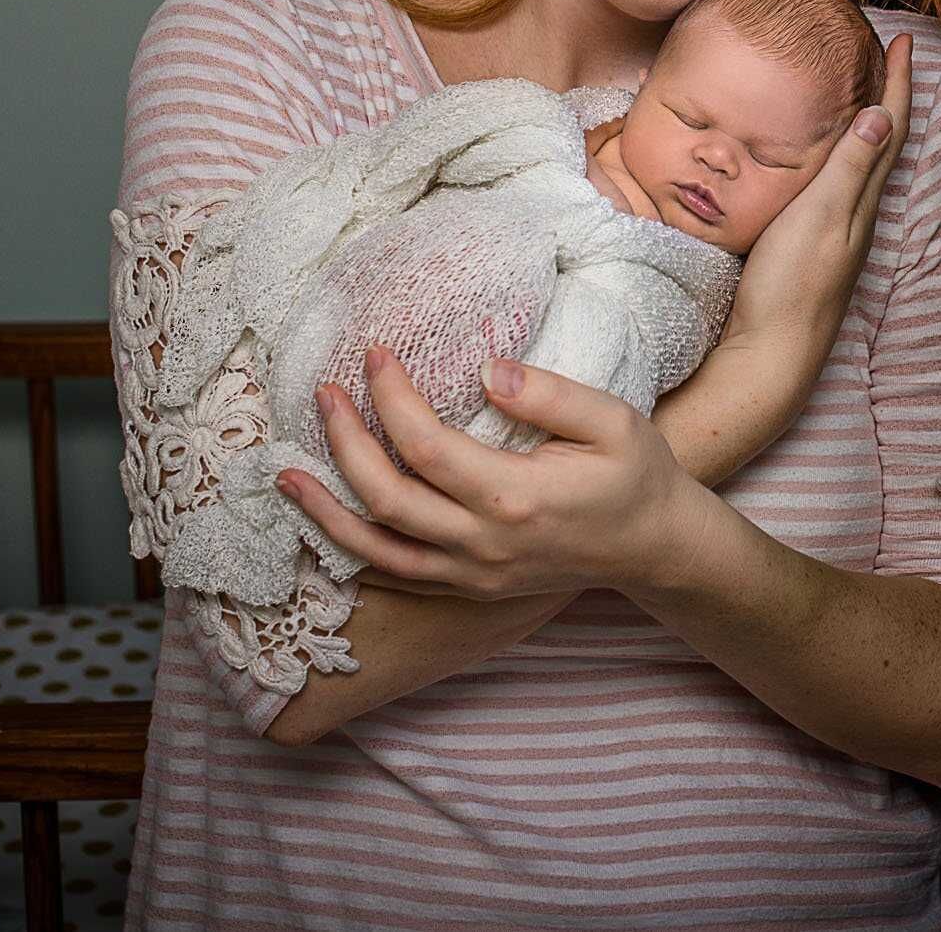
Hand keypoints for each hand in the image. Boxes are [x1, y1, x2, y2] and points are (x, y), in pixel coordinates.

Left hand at [275, 344, 714, 600]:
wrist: (654, 547)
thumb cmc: (637, 475)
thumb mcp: (614, 421)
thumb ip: (551, 395)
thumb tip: (487, 371)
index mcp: (515, 496)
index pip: (426, 446)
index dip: (390, 398)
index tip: (376, 353)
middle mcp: (482, 543)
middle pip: (386, 496)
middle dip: (344, 442)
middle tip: (325, 393)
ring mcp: (471, 573)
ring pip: (376, 548)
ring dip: (326, 510)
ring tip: (286, 474)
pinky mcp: (469, 587)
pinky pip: (395, 573)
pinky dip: (354, 548)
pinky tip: (331, 521)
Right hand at [722, 31, 913, 361]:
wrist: (769, 354)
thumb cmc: (791, 287)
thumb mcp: (820, 219)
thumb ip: (848, 169)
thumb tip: (881, 113)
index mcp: (861, 200)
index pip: (888, 129)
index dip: (898, 84)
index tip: (904, 41)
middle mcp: (856, 213)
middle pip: (881, 142)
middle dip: (885, 94)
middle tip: (881, 54)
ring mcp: (835, 231)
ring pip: (859, 163)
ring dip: (862, 122)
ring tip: (853, 90)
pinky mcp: (811, 244)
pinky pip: (835, 184)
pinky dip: (835, 154)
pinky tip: (815, 156)